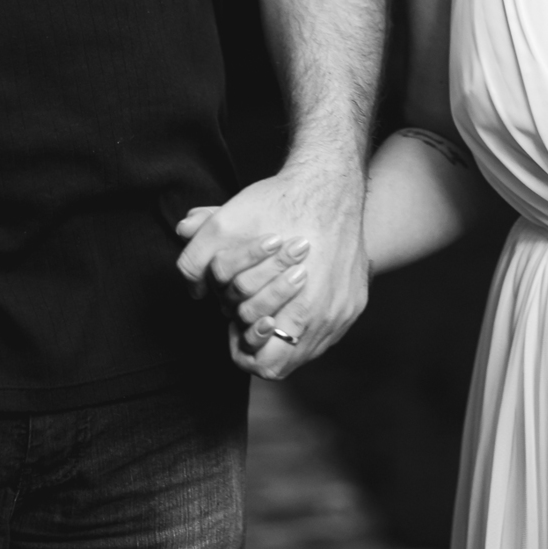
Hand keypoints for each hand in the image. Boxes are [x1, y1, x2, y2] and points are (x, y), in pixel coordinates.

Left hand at [176, 154, 367, 378]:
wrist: (329, 184)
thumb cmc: (281, 204)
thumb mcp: (228, 224)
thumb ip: (198, 257)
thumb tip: (191, 288)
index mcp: (300, 309)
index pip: (265, 364)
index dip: (242, 349)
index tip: (234, 326)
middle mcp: (328, 317)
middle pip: (286, 361)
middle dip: (261, 342)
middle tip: (248, 316)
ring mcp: (345, 311)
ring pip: (309, 349)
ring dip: (284, 336)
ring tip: (268, 308)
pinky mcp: (356, 301)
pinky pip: (329, 331)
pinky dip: (307, 325)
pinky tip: (290, 301)